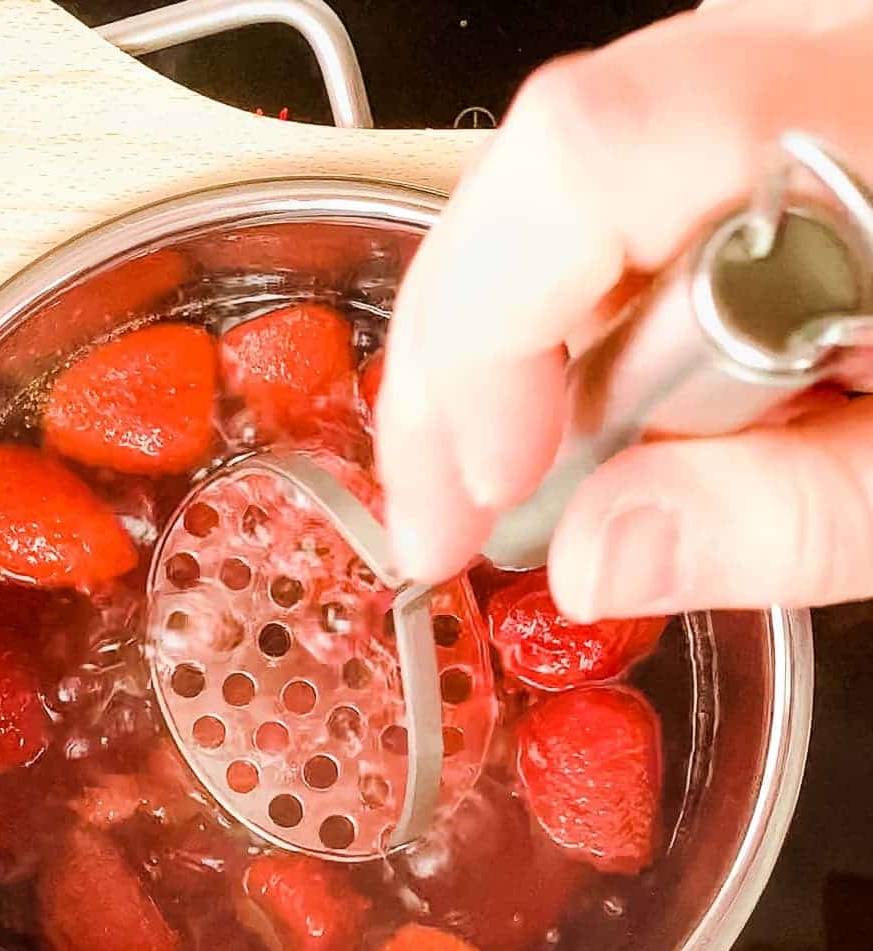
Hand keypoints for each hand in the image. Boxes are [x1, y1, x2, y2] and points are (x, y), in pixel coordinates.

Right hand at [376, 0, 872, 618]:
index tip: (485, 492)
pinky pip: (597, 217)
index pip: (587, 168)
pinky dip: (554, 331)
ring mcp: (764, 84)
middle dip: (453, 376)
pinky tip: (566, 418)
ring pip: (546, 205)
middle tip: (444, 520)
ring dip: (494, 361)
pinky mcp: (749, 128)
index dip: (491, 336)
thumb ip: (795, 517)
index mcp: (865, 129)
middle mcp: (798, 68)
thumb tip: (597, 558)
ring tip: (507, 483)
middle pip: (532, 183)